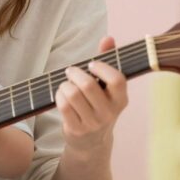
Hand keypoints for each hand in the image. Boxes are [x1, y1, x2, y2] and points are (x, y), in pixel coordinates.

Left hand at [55, 36, 128, 151]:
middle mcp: (109, 113)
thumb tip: (108, 38)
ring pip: (73, 94)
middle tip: (70, 71)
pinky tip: (61, 94)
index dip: (102, 68)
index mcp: (121, 100)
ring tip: (66, 84)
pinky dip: (58, 95)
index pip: (117, 80)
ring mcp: (92, 123)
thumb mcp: (107, 87)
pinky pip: (63, 106)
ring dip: (65, 85)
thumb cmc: (99, 105)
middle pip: (88, 86)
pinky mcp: (76, 129)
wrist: (92, 142)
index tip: (92, 64)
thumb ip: (108, 61)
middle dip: (75, 73)